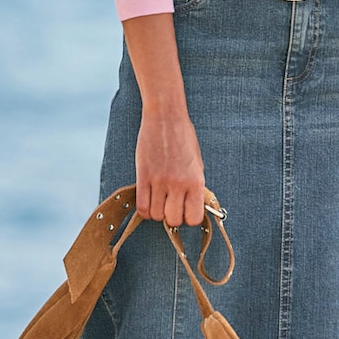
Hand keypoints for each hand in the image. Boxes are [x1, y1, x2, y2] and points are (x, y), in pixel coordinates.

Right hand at [136, 106, 205, 226]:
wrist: (166, 117)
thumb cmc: (183, 138)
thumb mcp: (197, 163)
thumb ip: (195, 186)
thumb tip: (191, 206)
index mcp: (196, 181)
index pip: (193, 218)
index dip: (188, 218)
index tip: (185, 212)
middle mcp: (178, 184)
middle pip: (173, 220)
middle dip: (172, 218)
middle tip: (171, 207)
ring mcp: (159, 180)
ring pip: (156, 215)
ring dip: (157, 212)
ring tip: (159, 201)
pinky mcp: (143, 175)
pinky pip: (141, 206)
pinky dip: (144, 209)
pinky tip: (148, 201)